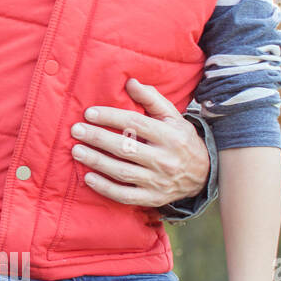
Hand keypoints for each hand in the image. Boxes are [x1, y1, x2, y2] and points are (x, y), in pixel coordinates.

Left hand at [70, 78, 208, 207]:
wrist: (204, 174)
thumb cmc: (181, 140)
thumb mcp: (173, 117)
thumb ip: (152, 99)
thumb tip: (130, 82)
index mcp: (170, 136)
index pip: (135, 124)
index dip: (110, 117)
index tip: (89, 113)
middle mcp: (165, 159)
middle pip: (126, 148)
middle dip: (98, 138)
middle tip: (76, 130)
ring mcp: (159, 181)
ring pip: (122, 172)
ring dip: (97, 161)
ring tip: (76, 150)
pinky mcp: (153, 198)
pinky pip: (126, 196)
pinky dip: (106, 188)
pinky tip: (88, 178)